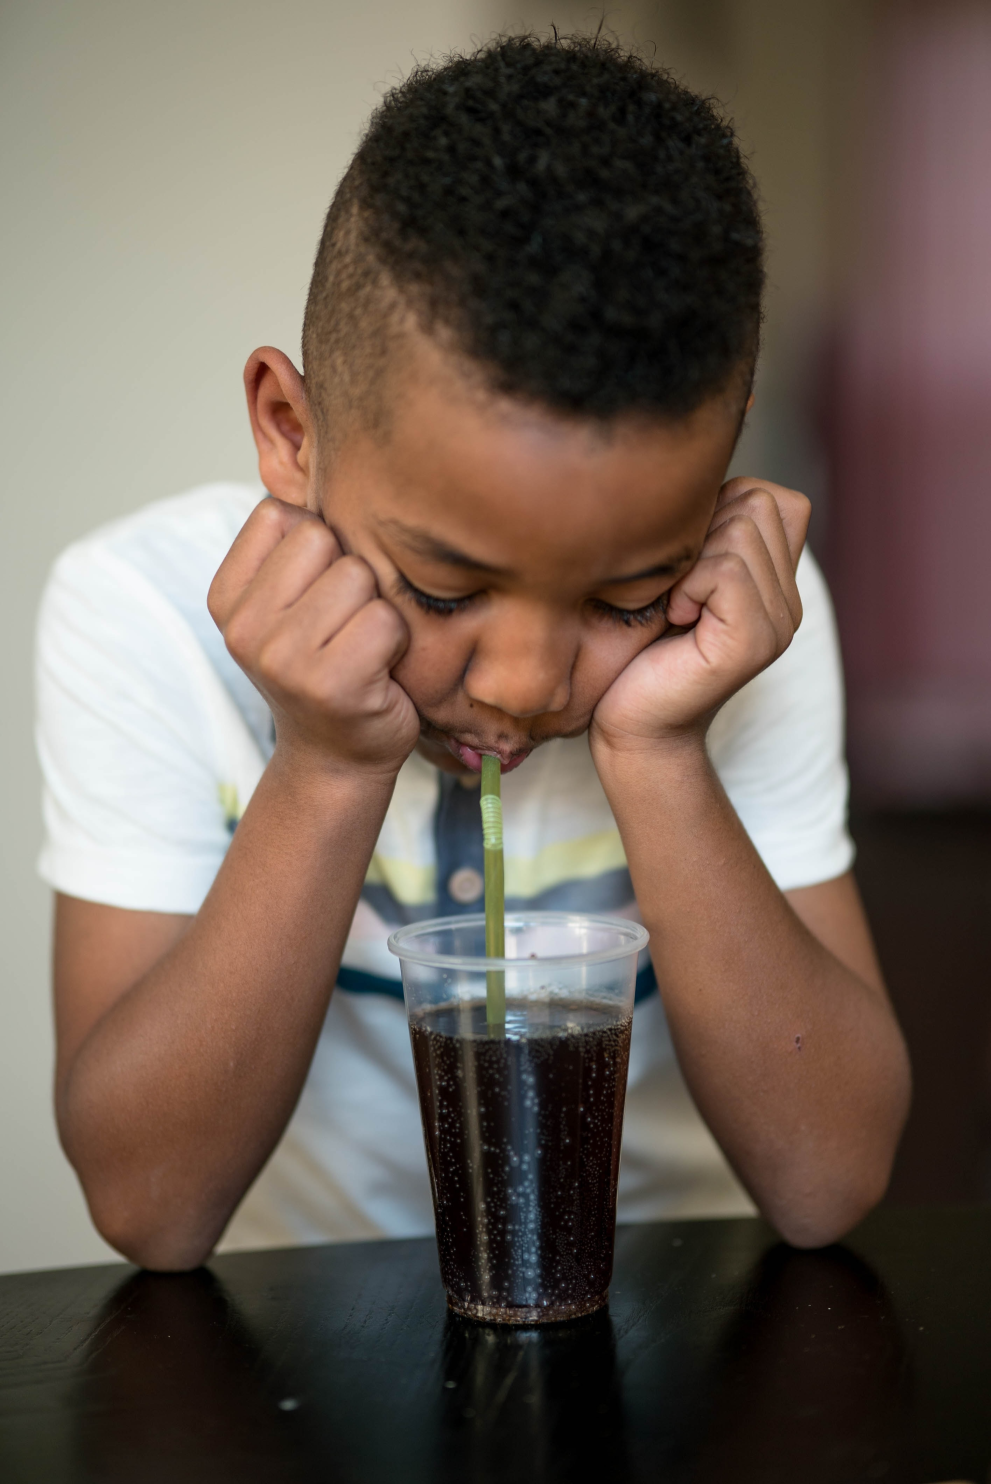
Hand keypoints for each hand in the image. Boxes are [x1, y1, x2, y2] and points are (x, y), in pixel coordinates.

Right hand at [208, 498, 418, 775]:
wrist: (338, 757)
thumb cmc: (328, 666)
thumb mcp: (289, 603)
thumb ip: (293, 545)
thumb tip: (320, 442)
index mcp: (225, 597)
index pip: (283, 514)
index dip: (320, 547)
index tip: (317, 597)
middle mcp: (243, 627)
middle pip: (324, 537)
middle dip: (351, 575)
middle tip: (345, 627)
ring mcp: (282, 657)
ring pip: (359, 575)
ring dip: (377, 610)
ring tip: (363, 649)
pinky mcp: (331, 683)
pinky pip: (385, 619)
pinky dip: (396, 643)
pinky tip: (379, 672)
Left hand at [590, 478, 810, 754]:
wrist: (630, 726)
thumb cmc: (636, 652)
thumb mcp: (671, 576)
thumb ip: (703, 534)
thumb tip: (695, 476)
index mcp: (776, 582)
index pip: (774, 497)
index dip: (720, 509)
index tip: (685, 563)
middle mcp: (789, 600)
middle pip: (758, 502)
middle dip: (702, 530)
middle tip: (674, 587)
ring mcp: (779, 622)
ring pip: (741, 530)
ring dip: (691, 561)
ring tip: (673, 606)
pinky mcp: (755, 641)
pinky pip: (727, 571)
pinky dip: (688, 586)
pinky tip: (674, 619)